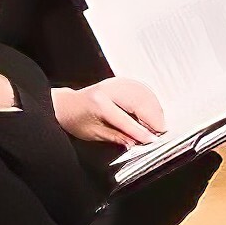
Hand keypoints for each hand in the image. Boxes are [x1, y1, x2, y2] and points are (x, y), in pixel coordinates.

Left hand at [52, 76, 166, 152]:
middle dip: (152, 118)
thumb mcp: (93, 134)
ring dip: (154, 109)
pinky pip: (142, 89)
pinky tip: (153, 110)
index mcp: (98, 103)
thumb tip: (135, 142)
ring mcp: (117, 83)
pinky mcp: (122, 82)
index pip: (125, 119)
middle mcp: (109, 89)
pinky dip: (151, 101)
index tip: (151, 140)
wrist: (66, 105)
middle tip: (159, 132)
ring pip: (144, 93)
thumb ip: (117, 137)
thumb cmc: (75, 119)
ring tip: (157, 123)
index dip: (140, 131)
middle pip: (139, 102)